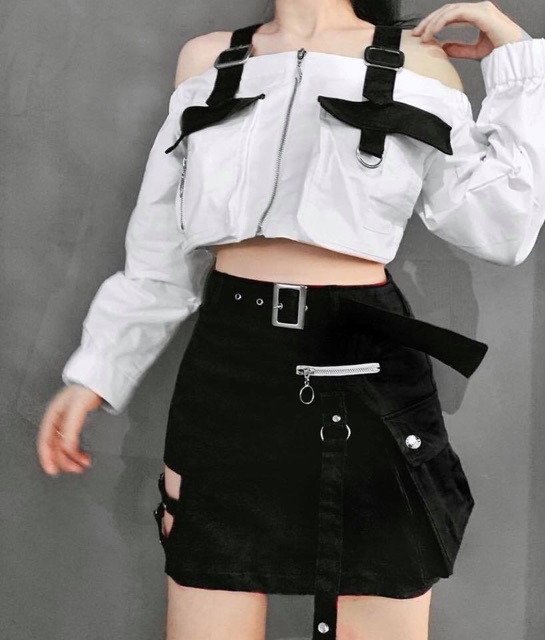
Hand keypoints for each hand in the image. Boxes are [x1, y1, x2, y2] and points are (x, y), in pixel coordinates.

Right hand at [36, 384, 103, 475]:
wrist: (100, 381)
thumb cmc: (86, 389)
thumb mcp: (77, 409)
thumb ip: (71, 429)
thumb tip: (67, 449)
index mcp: (52, 416)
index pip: (45, 441)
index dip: (47, 457)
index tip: (53, 470)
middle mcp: (58, 421)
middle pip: (56, 446)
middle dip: (64, 460)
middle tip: (74, 470)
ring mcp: (67, 423)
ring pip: (65, 446)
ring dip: (73, 457)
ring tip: (83, 465)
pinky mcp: (77, 424)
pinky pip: (74, 443)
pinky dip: (78, 451)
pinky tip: (84, 456)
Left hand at [411, 1, 528, 59]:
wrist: (514, 52)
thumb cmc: (500, 50)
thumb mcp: (475, 51)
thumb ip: (459, 48)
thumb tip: (444, 48)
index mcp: (477, 15)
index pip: (450, 15)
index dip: (434, 23)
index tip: (421, 35)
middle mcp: (478, 8)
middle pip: (447, 10)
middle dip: (429, 21)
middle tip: (416, 34)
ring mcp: (479, 8)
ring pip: (449, 10)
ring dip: (433, 22)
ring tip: (422, 35)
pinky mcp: (480, 12)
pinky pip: (456, 13)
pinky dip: (442, 21)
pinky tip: (433, 32)